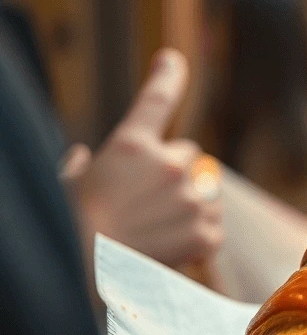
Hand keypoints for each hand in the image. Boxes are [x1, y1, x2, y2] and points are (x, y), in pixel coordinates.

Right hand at [65, 48, 223, 281]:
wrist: (82, 276)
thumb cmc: (67, 229)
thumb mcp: (66, 186)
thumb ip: (82, 167)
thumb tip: (83, 158)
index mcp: (131, 144)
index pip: (156, 99)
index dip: (167, 76)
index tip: (172, 59)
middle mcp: (168, 165)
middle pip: (187, 155)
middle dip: (172, 171)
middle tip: (142, 201)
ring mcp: (190, 198)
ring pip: (203, 192)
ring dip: (187, 204)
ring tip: (153, 230)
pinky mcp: (205, 233)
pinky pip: (213, 227)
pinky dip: (198, 237)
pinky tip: (169, 248)